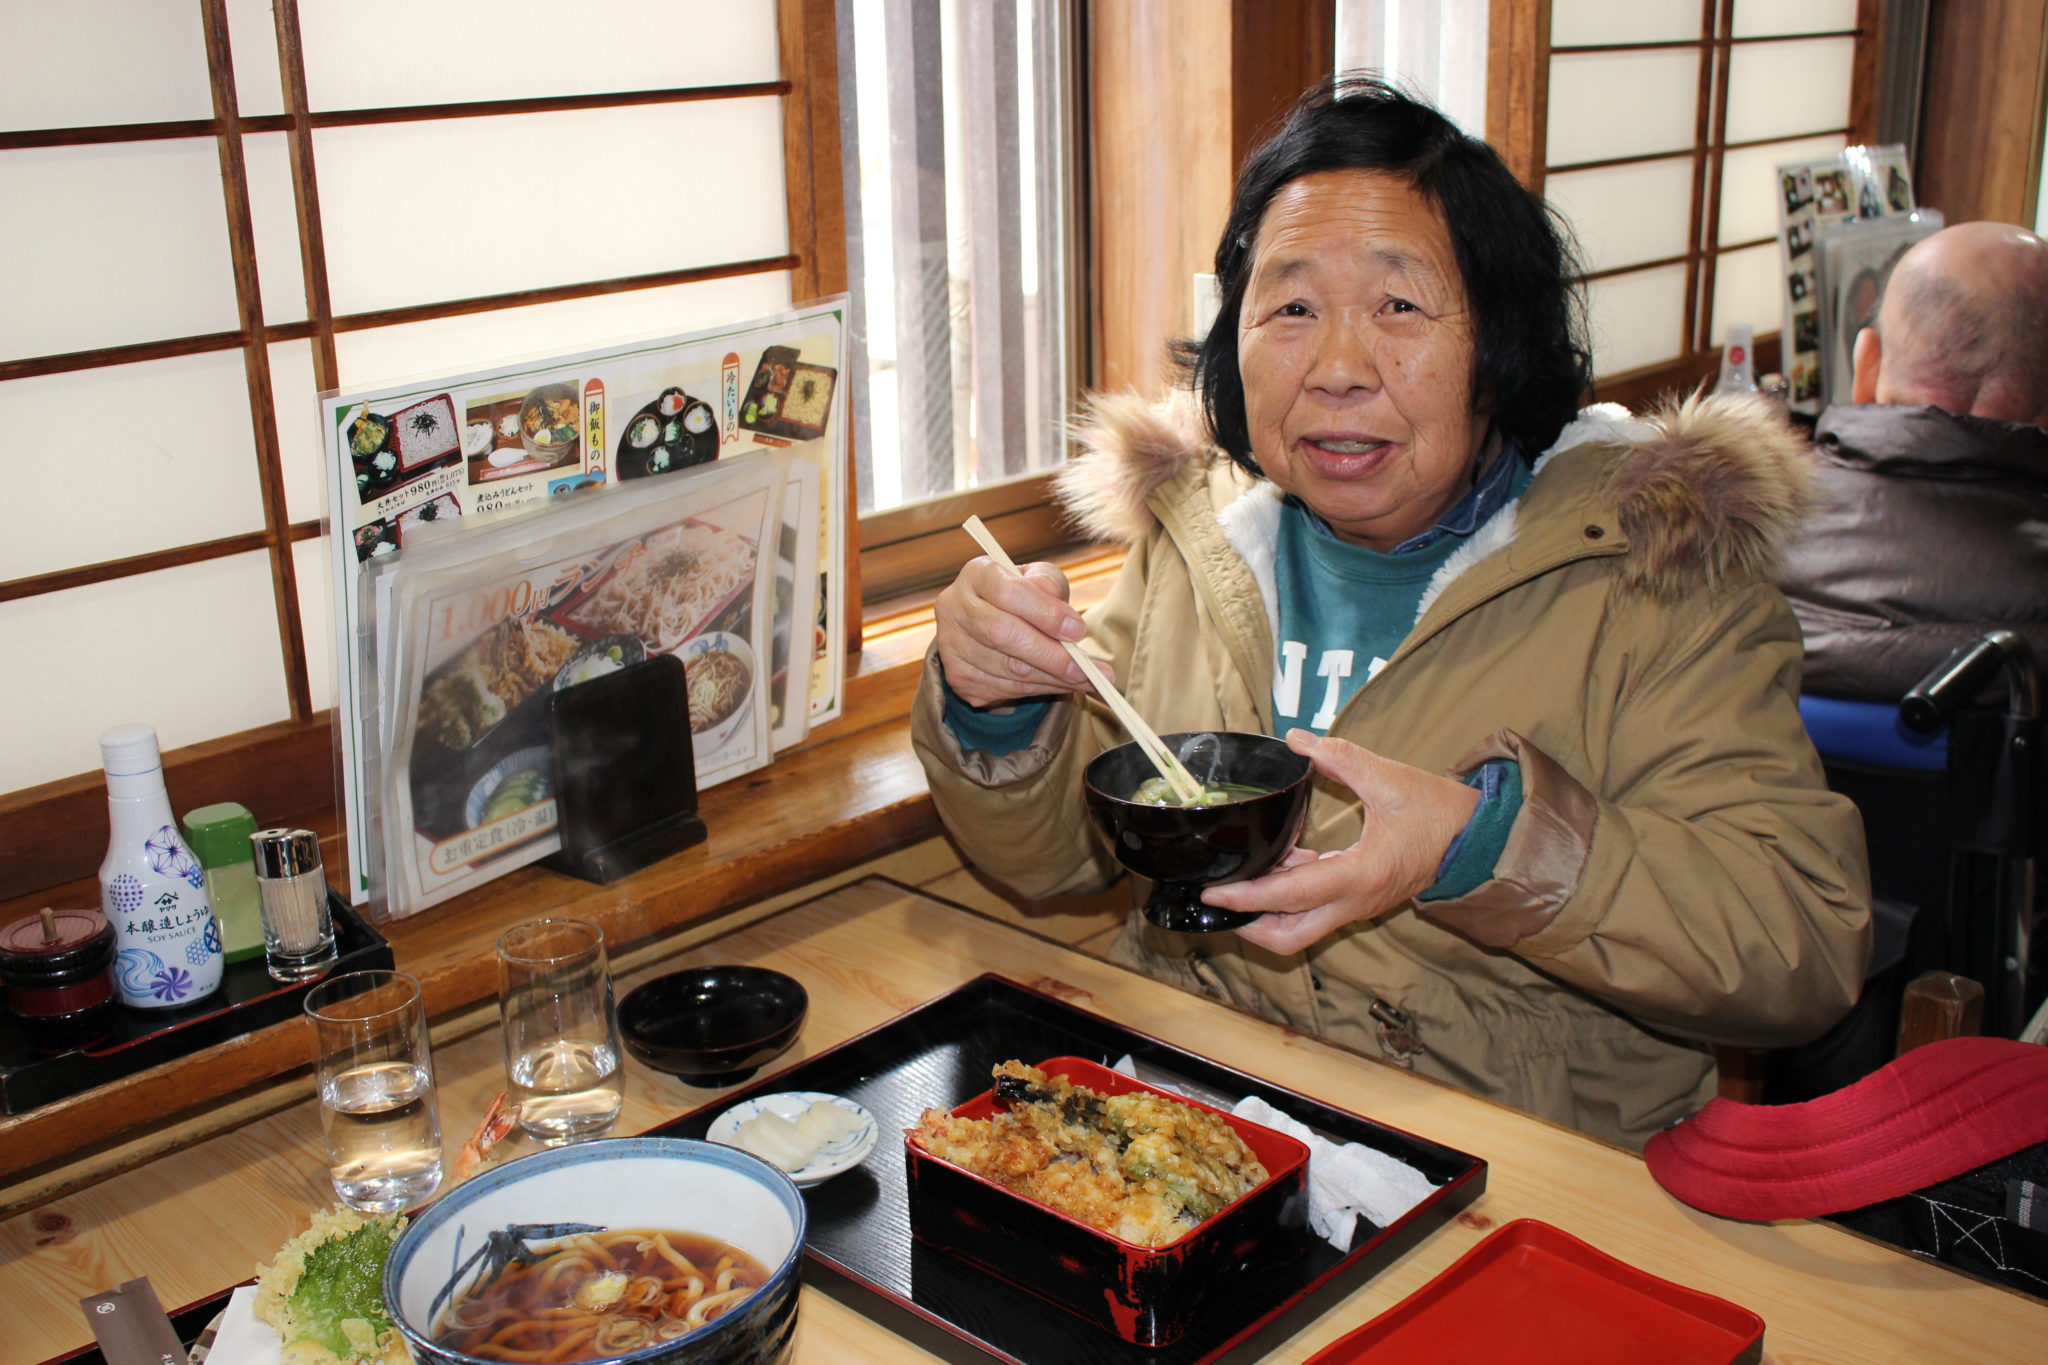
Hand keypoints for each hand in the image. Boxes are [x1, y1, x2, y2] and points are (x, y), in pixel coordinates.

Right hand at [933, 556, 1108, 708]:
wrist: (989, 624)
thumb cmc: (1022, 597)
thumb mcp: (1039, 580)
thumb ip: (1050, 587)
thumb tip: (1065, 619)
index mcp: (977, 574)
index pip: (1007, 592)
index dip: (1044, 613)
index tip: (1078, 630)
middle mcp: (955, 608)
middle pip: (1003, 634)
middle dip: (1051, 655)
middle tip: (1088, 669)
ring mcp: (952, 646)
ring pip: (1008, 669)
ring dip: (1053, 679)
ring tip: (1087, 680)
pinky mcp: (959, 678)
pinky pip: (1006, 689)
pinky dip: (1041, 690)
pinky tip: (1062, 685)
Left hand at [1207, 730, 1480, 955]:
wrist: (1482, 841)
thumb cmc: (1440, 814)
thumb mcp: (1390, 779)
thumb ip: (1341, 759)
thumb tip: (1298, 739)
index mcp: (1359, 876)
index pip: (1289, 896)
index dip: (1246, 896)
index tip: (1213, 891)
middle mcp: (1355, 902)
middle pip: (1288, 936)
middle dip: (1249, 925)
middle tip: (1219, 897)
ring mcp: (1359, 906)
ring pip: (1302, 928)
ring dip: (1270, 909)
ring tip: (1249, 870)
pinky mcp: (1362, 900)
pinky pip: (1317, 910)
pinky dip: (1292, 895)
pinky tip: (1287, 857)